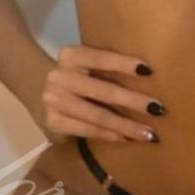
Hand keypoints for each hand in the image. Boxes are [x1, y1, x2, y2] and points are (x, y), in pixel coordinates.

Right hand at [36, 45, 167, 143]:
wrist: (35, 87)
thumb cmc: (75, 73)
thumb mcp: (83, 63)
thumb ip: (104, 68)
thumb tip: (148, 77)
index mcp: (71, 55)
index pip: (101, 58)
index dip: (124, 64)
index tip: (149, 70)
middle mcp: (59, 76)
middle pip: (104, 91)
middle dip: (134, 101)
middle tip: (159, 109)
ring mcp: (54, 101)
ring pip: (98, 116)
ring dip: (127, 126)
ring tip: (150, 133)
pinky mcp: (53, 122)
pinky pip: (89, 130)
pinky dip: (111, 135)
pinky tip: (128, 138)